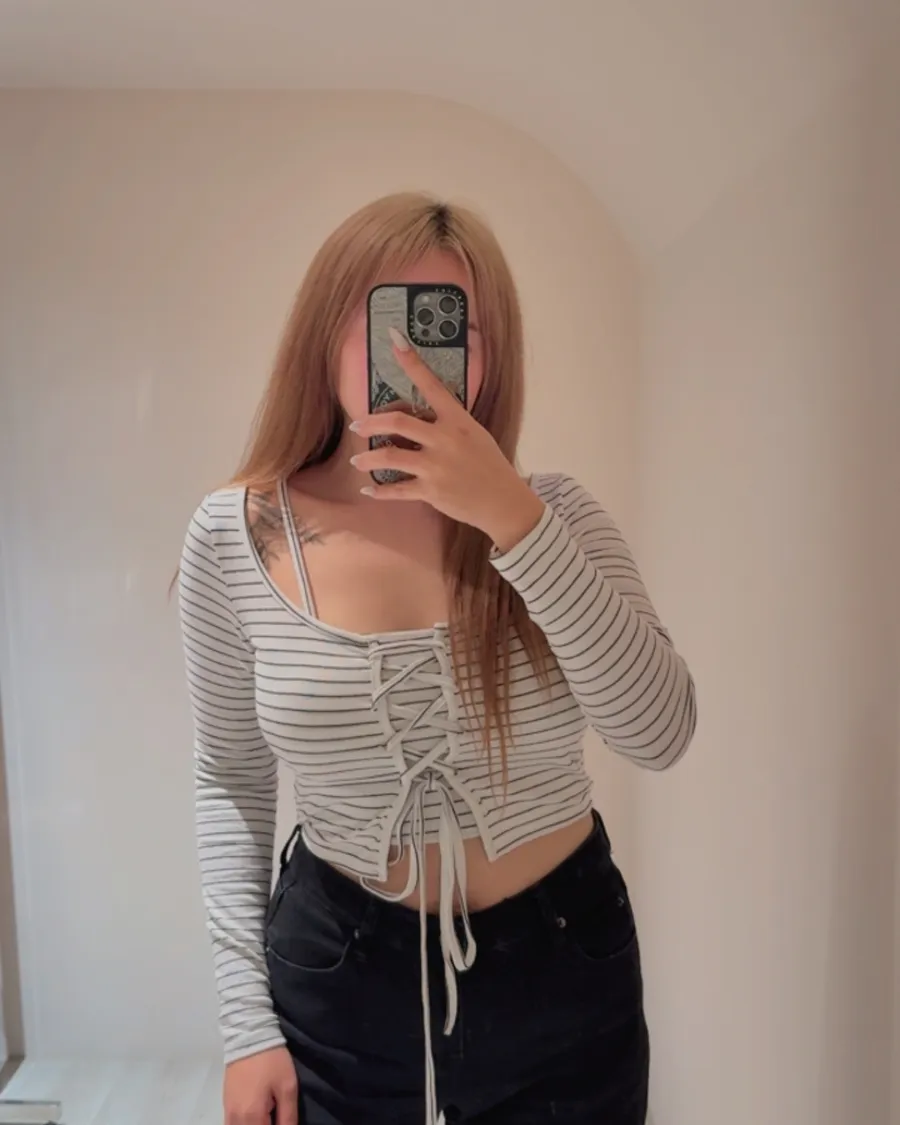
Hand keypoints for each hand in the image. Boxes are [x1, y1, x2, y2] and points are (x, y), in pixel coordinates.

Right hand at [223, 1046, 297, 1124]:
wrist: (249, 1037)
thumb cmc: (272, 1062)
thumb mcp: (288, 1087)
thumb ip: (288, 1117)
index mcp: (253, 1116)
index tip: (282, 1120)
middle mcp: (236, 1119)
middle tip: (276, 1117)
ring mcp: (228, 1112)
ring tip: (267, 1117)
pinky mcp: (225, 1104)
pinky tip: (255, 1118)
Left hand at [349, 329, 545, 552]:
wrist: (503, 501)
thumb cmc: (490, 465)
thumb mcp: (475, 434)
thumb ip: (449, 424)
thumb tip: (420, 417)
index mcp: (457, 420)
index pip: (431, 385)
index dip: (411, 362)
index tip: (394, 339)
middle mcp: (444, 439)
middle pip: (398, 422)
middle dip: (371, 423)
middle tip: (356, 425)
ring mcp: (436, 466)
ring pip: (391, 457)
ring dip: (368, 459)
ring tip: (357, 460)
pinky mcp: (431, 491)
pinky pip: (397, 490)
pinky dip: (379, 491)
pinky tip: (369, 490)